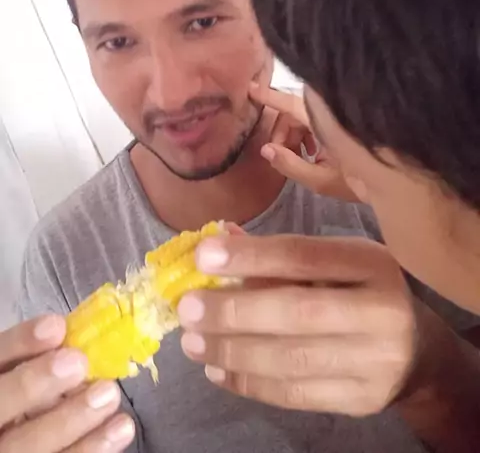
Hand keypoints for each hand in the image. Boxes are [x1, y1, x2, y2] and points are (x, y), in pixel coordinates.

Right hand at [0, 316, 134, 451]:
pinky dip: (91, 448)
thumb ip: (35, 356)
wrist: (24, 437)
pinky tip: (121, 428)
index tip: (55, 327)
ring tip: (109, 394)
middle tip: (77, 363)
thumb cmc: (32, 393)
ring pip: (28, 448)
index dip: (19, 344)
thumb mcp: (24, 369)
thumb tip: (70, 332)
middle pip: (0, 407)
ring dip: (72, 420)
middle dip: (35, 385)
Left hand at [178, 233, 417, 416]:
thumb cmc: (362, 290)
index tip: (203, 255)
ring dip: (233, 351)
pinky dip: (249, 383)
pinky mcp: (361, 400)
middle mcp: (379, 310)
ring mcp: (374, 361)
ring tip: (193, 342)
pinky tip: (218, 369)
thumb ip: (280, 254)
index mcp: (370, 262)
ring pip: (292, 359)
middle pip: (297, 312)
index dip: (251, 256)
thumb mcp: (335, 261)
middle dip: (233, 311)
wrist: (416, 350)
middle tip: (186, 308)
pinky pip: (296, 394)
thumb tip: (218, 240)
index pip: (304, 256)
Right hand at [249, 82, 357, 201]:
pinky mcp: (344, 123)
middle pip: (294, 111)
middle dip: (282, 131)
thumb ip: (290, 164)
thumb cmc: (361, 181)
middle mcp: (330, 112)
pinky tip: (313, 155)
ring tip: (298, 157)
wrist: (399, 183)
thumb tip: (265, 150)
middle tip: (279, 154)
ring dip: (294, 134)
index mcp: (324, 121)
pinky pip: (318, 120)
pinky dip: (308, 134)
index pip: (290, 103)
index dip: (269, 96)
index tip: (250, 89)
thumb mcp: (321, 179)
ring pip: (305, 116)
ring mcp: (338, 116)